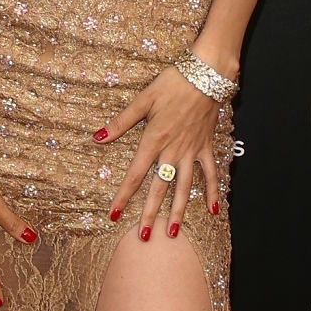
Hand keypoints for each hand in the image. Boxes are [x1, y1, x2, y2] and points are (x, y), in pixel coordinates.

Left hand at [96, 67, 221, 238]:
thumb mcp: (143, 100)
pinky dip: (212, 192)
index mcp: (154, 140)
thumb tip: (97, 137)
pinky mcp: (206, 147)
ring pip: (185, 187)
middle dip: (151, 214)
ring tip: (173, 233)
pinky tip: (213, 210)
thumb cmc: (173, 83)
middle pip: (159, 188)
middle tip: (144, 236)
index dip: (123, 196)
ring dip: (179, 211)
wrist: (206, 74)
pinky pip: (210, 174)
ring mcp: (192, 151)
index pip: (135, 175)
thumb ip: (121, 122)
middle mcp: (173, 150)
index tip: (113, 215)